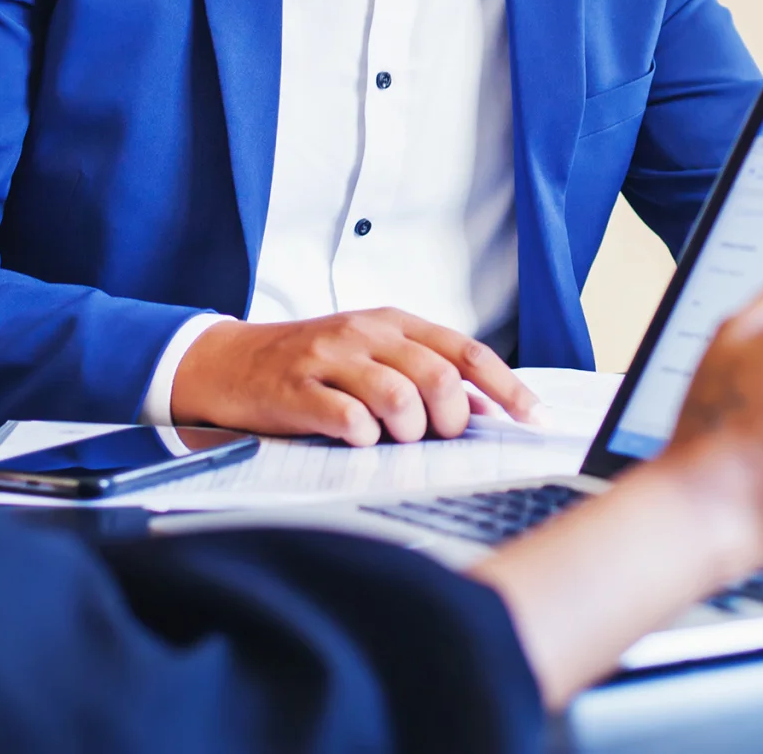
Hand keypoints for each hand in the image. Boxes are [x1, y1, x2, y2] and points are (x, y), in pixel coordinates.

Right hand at [170, 308, 535, 444]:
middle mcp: (366, 333)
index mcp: (393, 323)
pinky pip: (348, 418)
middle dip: (450, 417)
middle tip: (436, 437)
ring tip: (392, 439)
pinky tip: (356, 439)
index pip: (466, 351)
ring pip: (398, 396)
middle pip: (437, 375)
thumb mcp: (372, 359)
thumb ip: (426, 376)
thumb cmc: (309, 366)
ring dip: (407, 430)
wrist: (227, 363)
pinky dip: (363, 438)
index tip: (536, 420)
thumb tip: (486, 408)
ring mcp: (329, 357)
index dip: (507, 387)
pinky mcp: (296, 388)